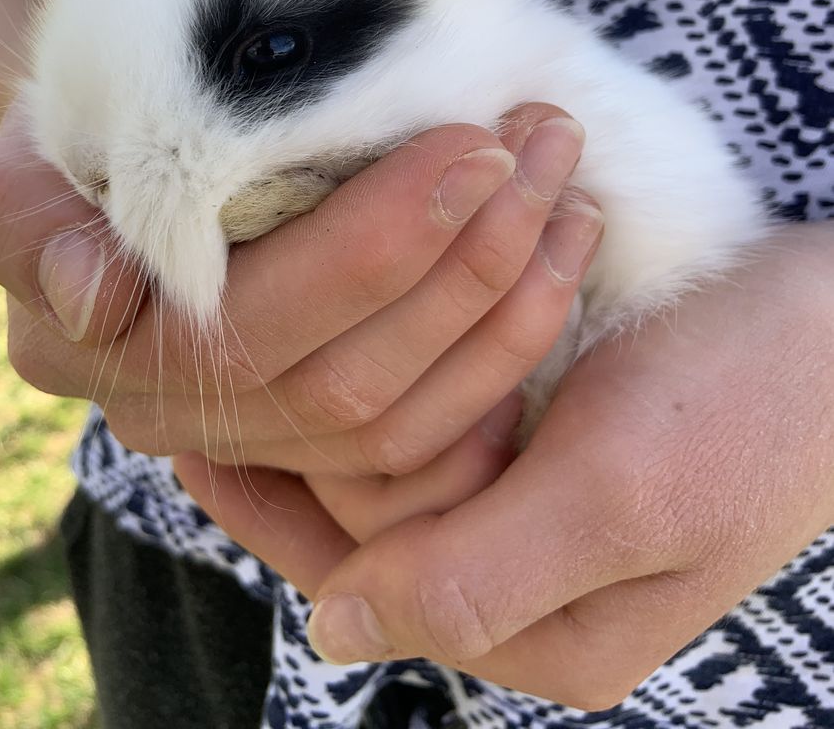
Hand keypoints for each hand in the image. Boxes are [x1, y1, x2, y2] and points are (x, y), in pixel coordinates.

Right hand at [0, 100, 601, 479]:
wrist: (123, 152)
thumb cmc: (96, 127)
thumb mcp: (37, 148)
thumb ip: (31, 223)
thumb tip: (97, 295)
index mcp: (99, 345)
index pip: (256, 320)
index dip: (376, 246)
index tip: (473, 144)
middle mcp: (176, 414)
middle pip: (346, 379)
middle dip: (469, 262)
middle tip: (544, 146)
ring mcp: (253, 437)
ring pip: (401, 420)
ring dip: (507, 306)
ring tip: (570, 189)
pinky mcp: (315, 439)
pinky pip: (430, 442)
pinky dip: (508, 356)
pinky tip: (562, 265)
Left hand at [175, 223, 833, 709]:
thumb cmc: (753, 400)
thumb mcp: (623, 494)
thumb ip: (481, 575)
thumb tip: (338, 631)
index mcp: (546, 624)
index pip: (365, 570)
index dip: (273, 501)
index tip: (190, 431)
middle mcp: (535, 577)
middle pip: (377, 508)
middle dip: (324, 420)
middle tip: (252, 337)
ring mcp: (547, 504)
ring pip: (410, 448)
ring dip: (364, 378)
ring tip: (291, 316)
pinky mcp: (562, 441)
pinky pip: (453, 406)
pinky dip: (413, 357)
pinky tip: (370, 312)